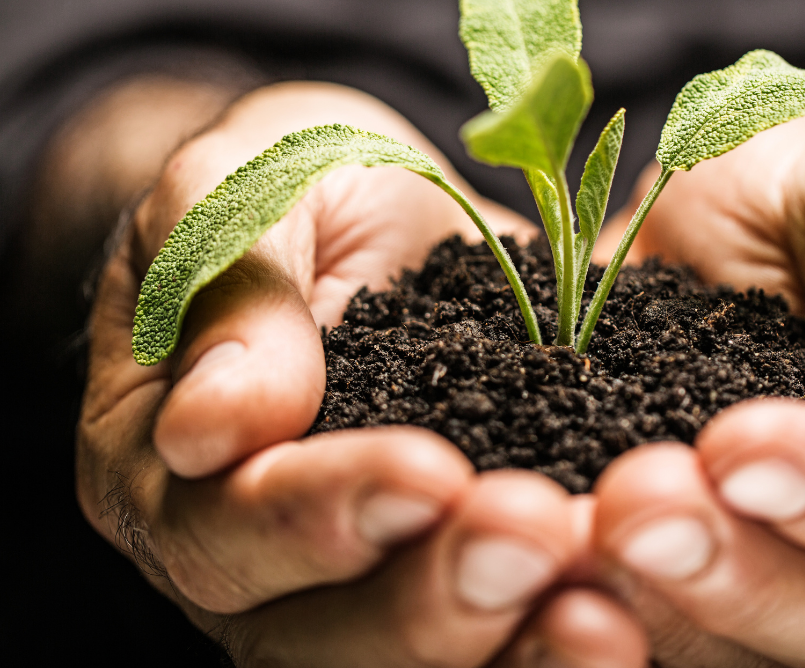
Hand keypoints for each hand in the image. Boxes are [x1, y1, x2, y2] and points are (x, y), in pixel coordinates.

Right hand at [76, 81, 648, 666]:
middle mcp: (250, 560)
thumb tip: (210, 427)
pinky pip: (497, 633)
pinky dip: (558, 636)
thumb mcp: (248, 187)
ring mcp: (352, 585)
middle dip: (431, 599)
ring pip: (411, 664)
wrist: (378, 206)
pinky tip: (636, 617)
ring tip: (604, 615)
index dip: (321, 514)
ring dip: (509, 648)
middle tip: (536, 539)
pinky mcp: (455, 575)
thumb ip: (230, 286)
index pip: (224, 524)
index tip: (428, 474)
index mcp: (168, 464)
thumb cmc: (294, 185)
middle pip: (316, 637)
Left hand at [588, 104, 804, 666]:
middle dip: (742, 571)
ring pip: (758, 648)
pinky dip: (606, 609)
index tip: (736, 444)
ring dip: (663, 607)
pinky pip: (672, 627)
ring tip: (569, 542)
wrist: (746, 225)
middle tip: (631, 509)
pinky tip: (540, 568)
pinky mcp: (714, 582)